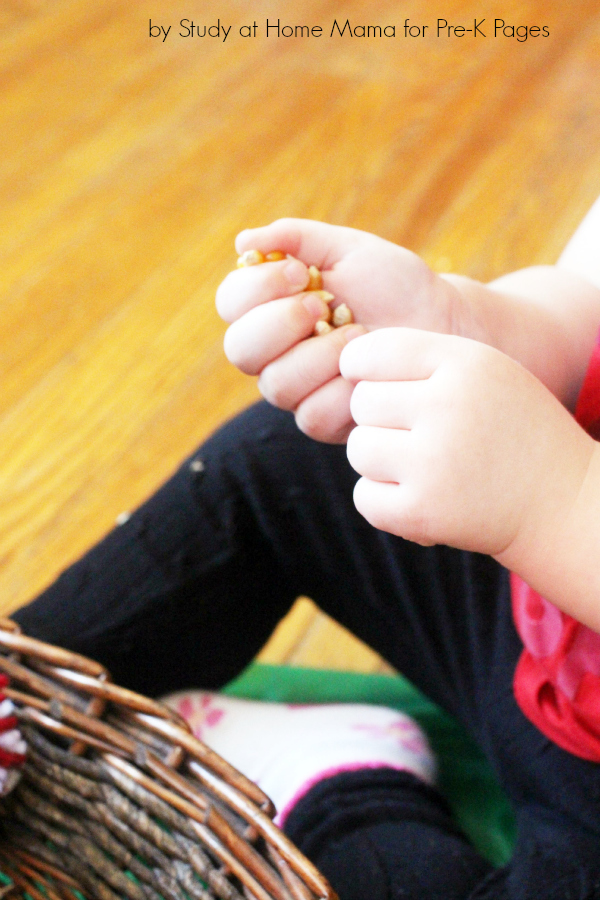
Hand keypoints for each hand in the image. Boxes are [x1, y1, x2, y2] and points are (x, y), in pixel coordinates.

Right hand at [216, 219, 463, 442]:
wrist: (441, 323)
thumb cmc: (394, 285)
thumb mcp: (349, 249)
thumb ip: (297, 238)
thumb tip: (243, 243)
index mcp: (271, 307)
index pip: (230, 303)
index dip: (255, 288)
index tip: (298, 272)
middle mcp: (274, 351)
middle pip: (240, 349)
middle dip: (280, 323)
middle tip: (321, 305)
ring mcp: (296, 389)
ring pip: (277, 384)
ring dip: (320, 356)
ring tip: (359, 333)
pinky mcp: (322, 421)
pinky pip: (312, 415)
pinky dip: (344, 389)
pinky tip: (368, 370)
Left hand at [340, 328, 594, 562]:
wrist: (560, 502)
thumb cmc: (509, 428)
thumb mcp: (482, 372)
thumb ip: (419, 358)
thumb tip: (343, 364)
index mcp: (463, 363)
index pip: (372, 352)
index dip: (362, 369)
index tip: (375, 384)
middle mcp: (447, 407)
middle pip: (361, 403)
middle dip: (379, 419)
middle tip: (416, 434)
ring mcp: (433, 462)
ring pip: (358, 448)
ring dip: (380, 460)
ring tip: (422, 465)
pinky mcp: (422, 513)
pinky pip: (363, 496)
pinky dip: (384, 501)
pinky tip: (419, 496)